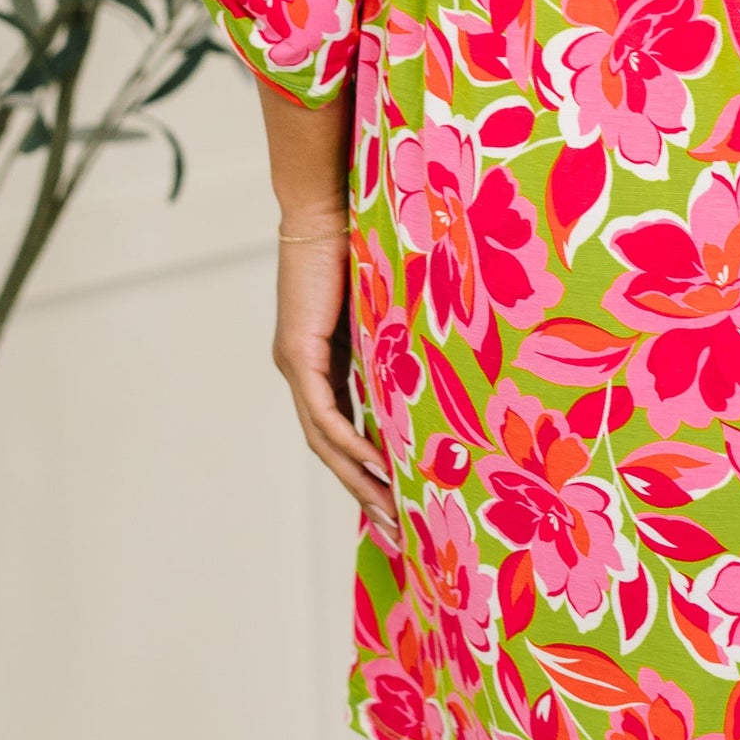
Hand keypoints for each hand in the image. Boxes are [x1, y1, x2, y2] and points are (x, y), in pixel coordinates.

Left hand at [270, 228, 399, 546]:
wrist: (325, 206)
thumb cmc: (360, 243)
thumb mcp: (386, 307)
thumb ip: (399, 340)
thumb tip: (442, 365)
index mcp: (321, 360)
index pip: (341, 429)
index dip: (366, 469)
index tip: (395, 503)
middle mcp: (302, 369)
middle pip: (331, 447)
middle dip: (363, 492)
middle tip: (394, 532)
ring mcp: (296, 364)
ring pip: (325, 439)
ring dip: (358, 479)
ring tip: (390, 512)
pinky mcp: (298, 352)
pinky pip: (324, 413)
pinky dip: (349, 443)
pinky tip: (373, 467)